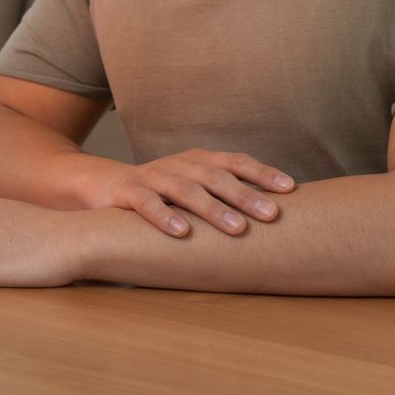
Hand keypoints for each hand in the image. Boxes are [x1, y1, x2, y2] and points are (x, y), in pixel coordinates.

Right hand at [82, 150, 295, 237]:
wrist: (104, 184)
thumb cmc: (161, 192)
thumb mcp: (193, 187)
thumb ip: (224, 196)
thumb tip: (275, 216)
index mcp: (198, 161)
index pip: (235, 162)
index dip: (262, 173)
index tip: (290, 189)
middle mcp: (179, 165)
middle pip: (215, 176)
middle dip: (245, 195)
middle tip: (271, 214)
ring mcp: (153, 177)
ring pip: (186, 190)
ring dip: (213, 208)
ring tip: (237, 228)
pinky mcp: (128, 192)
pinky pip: (147, 203)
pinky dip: (164, 216)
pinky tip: (181, 233)